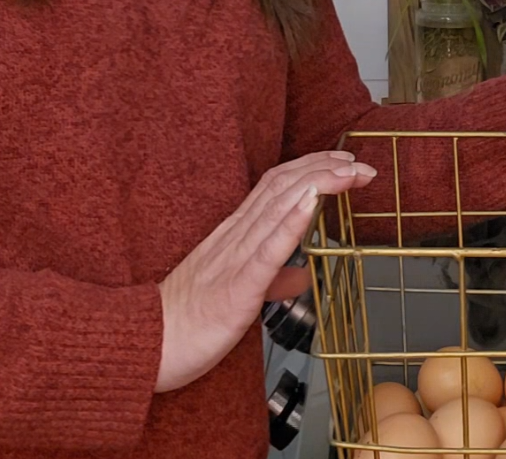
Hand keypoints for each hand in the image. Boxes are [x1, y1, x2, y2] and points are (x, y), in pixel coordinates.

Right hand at [155, 150, 375, 392]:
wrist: (146, 346)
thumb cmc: (188, 321)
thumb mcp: (237, 292)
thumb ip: (270, 278)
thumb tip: (299, 275)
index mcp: (236, 235)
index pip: (277, 187)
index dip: (311, 167)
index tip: (342, 159)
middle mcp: (236, 237)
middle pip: (283, 187)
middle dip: (324, 169)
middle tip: (358, 162)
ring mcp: (235, 259)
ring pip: (278, 207)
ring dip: (317, 184)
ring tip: (346, 171)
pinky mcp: (235, 289)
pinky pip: (266, 251)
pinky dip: (291, 222)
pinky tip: (311, 203)